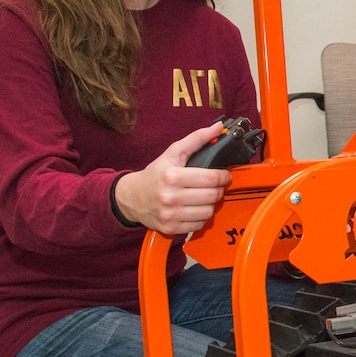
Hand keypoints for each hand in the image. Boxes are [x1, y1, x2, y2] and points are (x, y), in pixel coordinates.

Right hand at [113, 124, 233, 235]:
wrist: (132, 197)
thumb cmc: (155, 173)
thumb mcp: (173, 153)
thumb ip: (196, 139)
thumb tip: (218, 128)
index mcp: (172, 176)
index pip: (212, 178)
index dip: (224, 176)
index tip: (224, 175)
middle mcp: (171, 197)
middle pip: (213, 196)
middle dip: (218, 190)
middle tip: (214, 186)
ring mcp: (171, 215)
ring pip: (208, 212)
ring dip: (211, 204)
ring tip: (204, 196)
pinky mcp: (171, 228)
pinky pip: (199, 225)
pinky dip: (201, 217)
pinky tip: (195, 208)